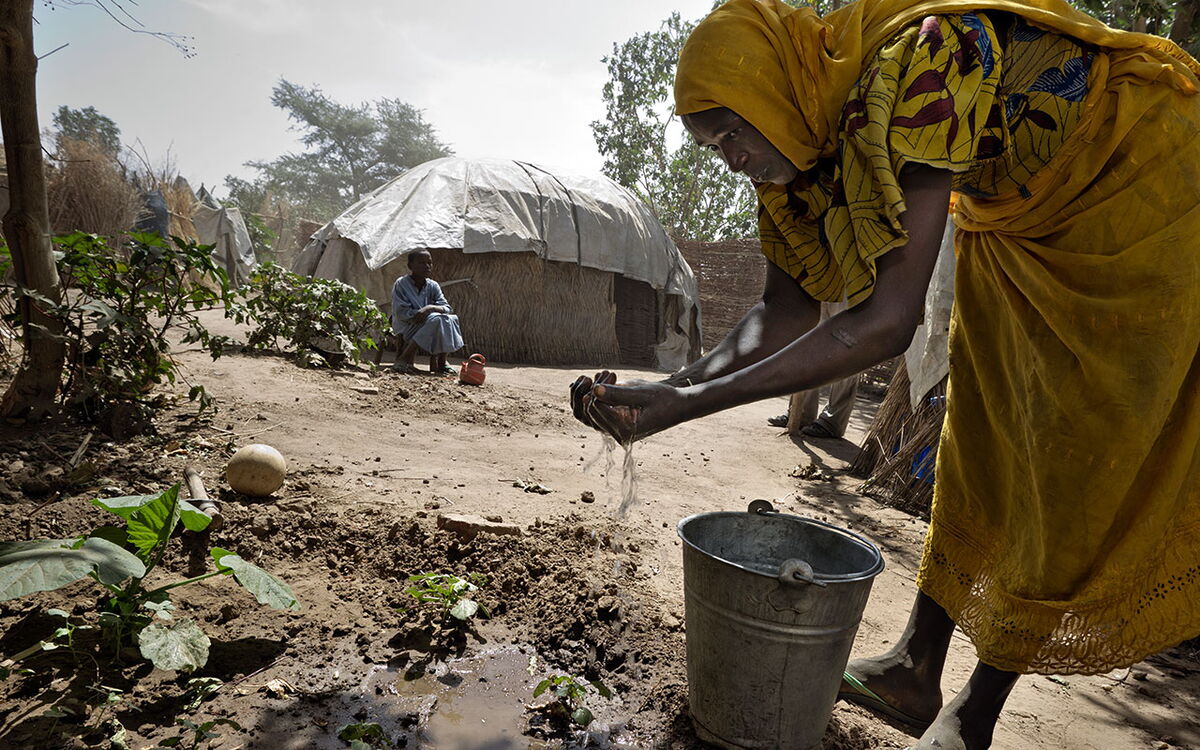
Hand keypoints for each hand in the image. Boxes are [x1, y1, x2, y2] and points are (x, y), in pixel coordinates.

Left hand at [570, 370, 688, 442]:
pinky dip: (600, 400)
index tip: (612, 374)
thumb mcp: (642, 392)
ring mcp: (618, 434)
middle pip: (591, 411)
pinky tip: (609, 385)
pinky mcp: (618, 429)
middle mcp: (619, 435)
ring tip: (608, 378)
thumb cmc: (664, 398)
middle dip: (595, 390)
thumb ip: (618, 393)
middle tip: (609, 374)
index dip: (600, 387)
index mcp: (626, 429)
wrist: (678, 407)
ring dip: (596, 394)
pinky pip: (600, 415)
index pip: (597, 406)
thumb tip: (594, 390)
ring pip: (592, 414)